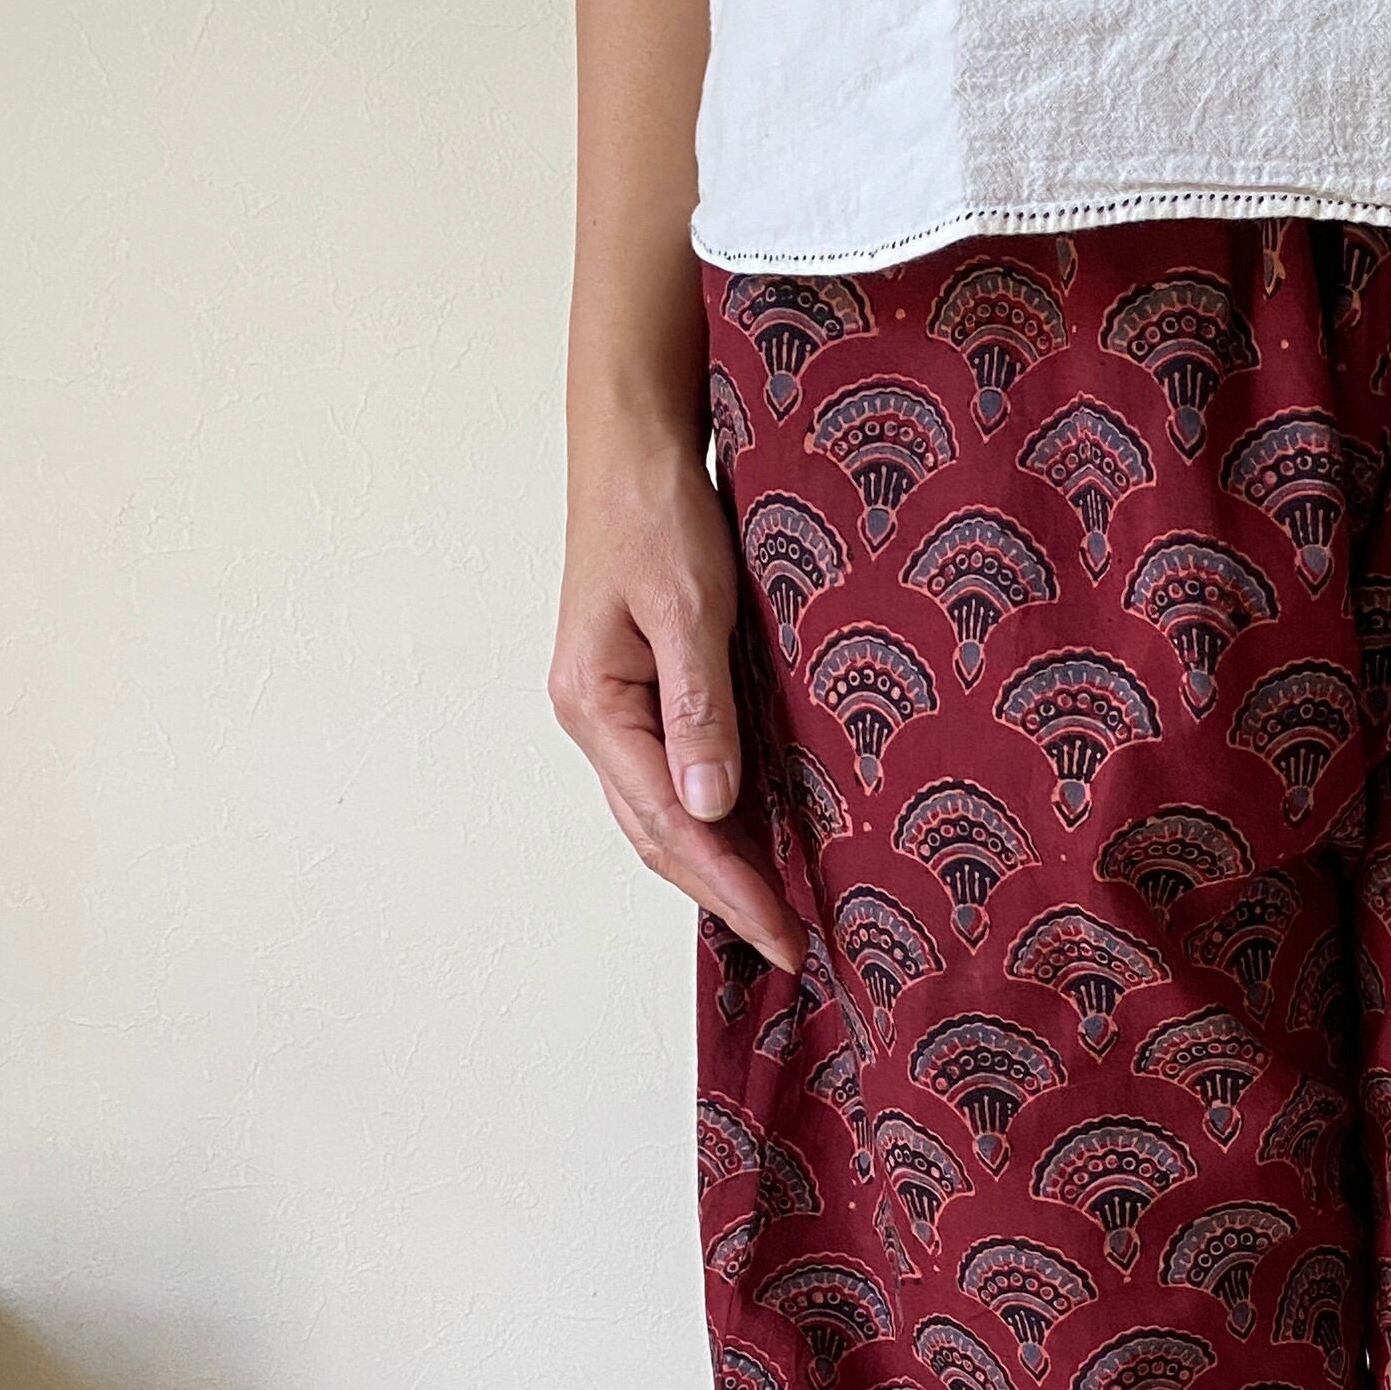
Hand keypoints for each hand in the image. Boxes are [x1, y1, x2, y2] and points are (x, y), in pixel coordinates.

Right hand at [549, 411, 806, 972]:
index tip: (785, 936)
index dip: (731, 886)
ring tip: (779, 915)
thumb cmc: (657, 510)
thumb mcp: (688, 604)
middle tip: (795, 946)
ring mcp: (613, 708)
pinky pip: (675, 777)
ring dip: (718, 867)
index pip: (670, 824)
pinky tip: (755, 841)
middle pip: (660, 835)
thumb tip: (709, 807)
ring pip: (664, 814)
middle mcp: (595, 718)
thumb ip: (699, 707)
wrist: (634, 442)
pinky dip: (715, 821)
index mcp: (595, 706)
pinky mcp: (640, 691)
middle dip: (725, 894)